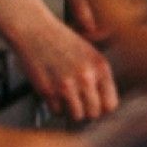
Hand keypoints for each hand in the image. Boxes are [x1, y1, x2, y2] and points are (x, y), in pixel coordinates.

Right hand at [0, 0, 116, 120]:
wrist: (35, 30)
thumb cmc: (60, 40)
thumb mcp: (90, 53)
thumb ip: (99, 76)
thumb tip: (103, 102)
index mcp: (100, 67)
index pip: (111, 104)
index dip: (102, 108)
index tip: (96, 107)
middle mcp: (86, 77)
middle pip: (94, 113)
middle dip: (86, 111)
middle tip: (79, 104)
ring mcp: (67, 85)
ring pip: (76, 116)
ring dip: (70, 111)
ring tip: (66, 100)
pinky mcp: (48, 90)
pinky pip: (57, 112)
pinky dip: (54, 107)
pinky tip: (54, 95)